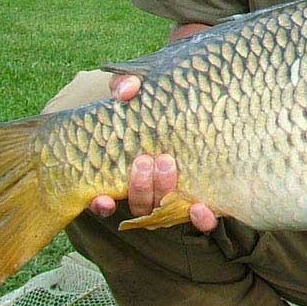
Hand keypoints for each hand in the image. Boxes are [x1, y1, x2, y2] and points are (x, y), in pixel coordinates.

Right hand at [87, 74, 216, 231]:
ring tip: (167, 163)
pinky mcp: (205, 198)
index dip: (101, 204)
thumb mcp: (139, 89)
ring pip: (166, 209)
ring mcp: (177, 197)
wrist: (201, 104)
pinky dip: (201, 218)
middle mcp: (150, 191)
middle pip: (140, 203)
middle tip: (145, 160)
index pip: (106, 199)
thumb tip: (126, 90)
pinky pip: (202, 220)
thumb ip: (126, 85)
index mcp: (127, 173)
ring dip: (164, 192)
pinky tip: (201, 208)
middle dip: (140, 186)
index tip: (103, 197)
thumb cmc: (160, 102)